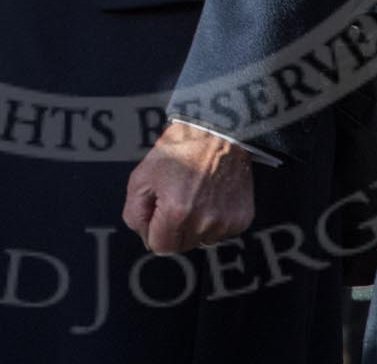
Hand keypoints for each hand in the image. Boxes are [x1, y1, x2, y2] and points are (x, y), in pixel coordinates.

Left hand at [122, 121, 253, 253]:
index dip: (153, 228)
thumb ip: (134, 213)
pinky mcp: (242, 219)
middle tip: (177, 197)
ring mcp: (226, 222)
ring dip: (195, 225)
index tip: (158, 208)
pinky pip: (220, 232)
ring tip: (196, 194)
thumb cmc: (181, 148)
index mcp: (177, 212)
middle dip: (173, 228)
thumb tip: (145, 235)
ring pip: (201, 240)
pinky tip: (212, 195)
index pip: (159, 247)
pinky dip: (214, 219)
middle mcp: (204, 222)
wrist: (219, 130)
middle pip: (180, 246)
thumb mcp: (142, 176)